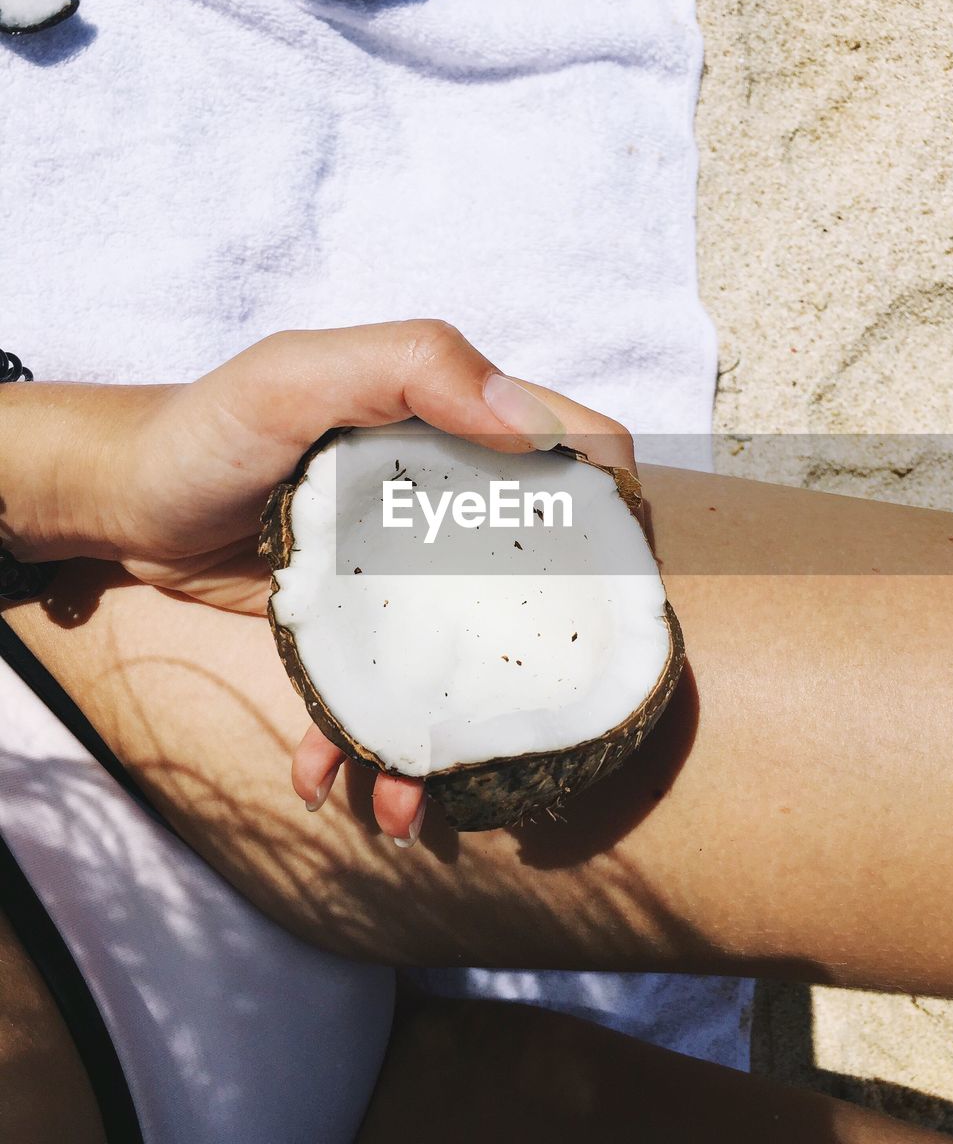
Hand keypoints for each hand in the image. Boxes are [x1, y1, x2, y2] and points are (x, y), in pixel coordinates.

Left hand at [1, 321, 635, 841]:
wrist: (121, 501)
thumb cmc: (205, 426)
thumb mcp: (296, 377)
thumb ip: (411, 368)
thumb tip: (529, 424)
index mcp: (456, 431)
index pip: (579, 456)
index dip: (619, 513)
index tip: (622, 589)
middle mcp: (448, 503)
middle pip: (539, 578)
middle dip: (542, 660)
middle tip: (526, 729)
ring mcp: (405, 571)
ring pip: (465, 655)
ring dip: (452, 731)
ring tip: (414, 793)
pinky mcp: (358, 625)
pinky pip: (386, 689)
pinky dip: (366, 741)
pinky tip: (324, 778)